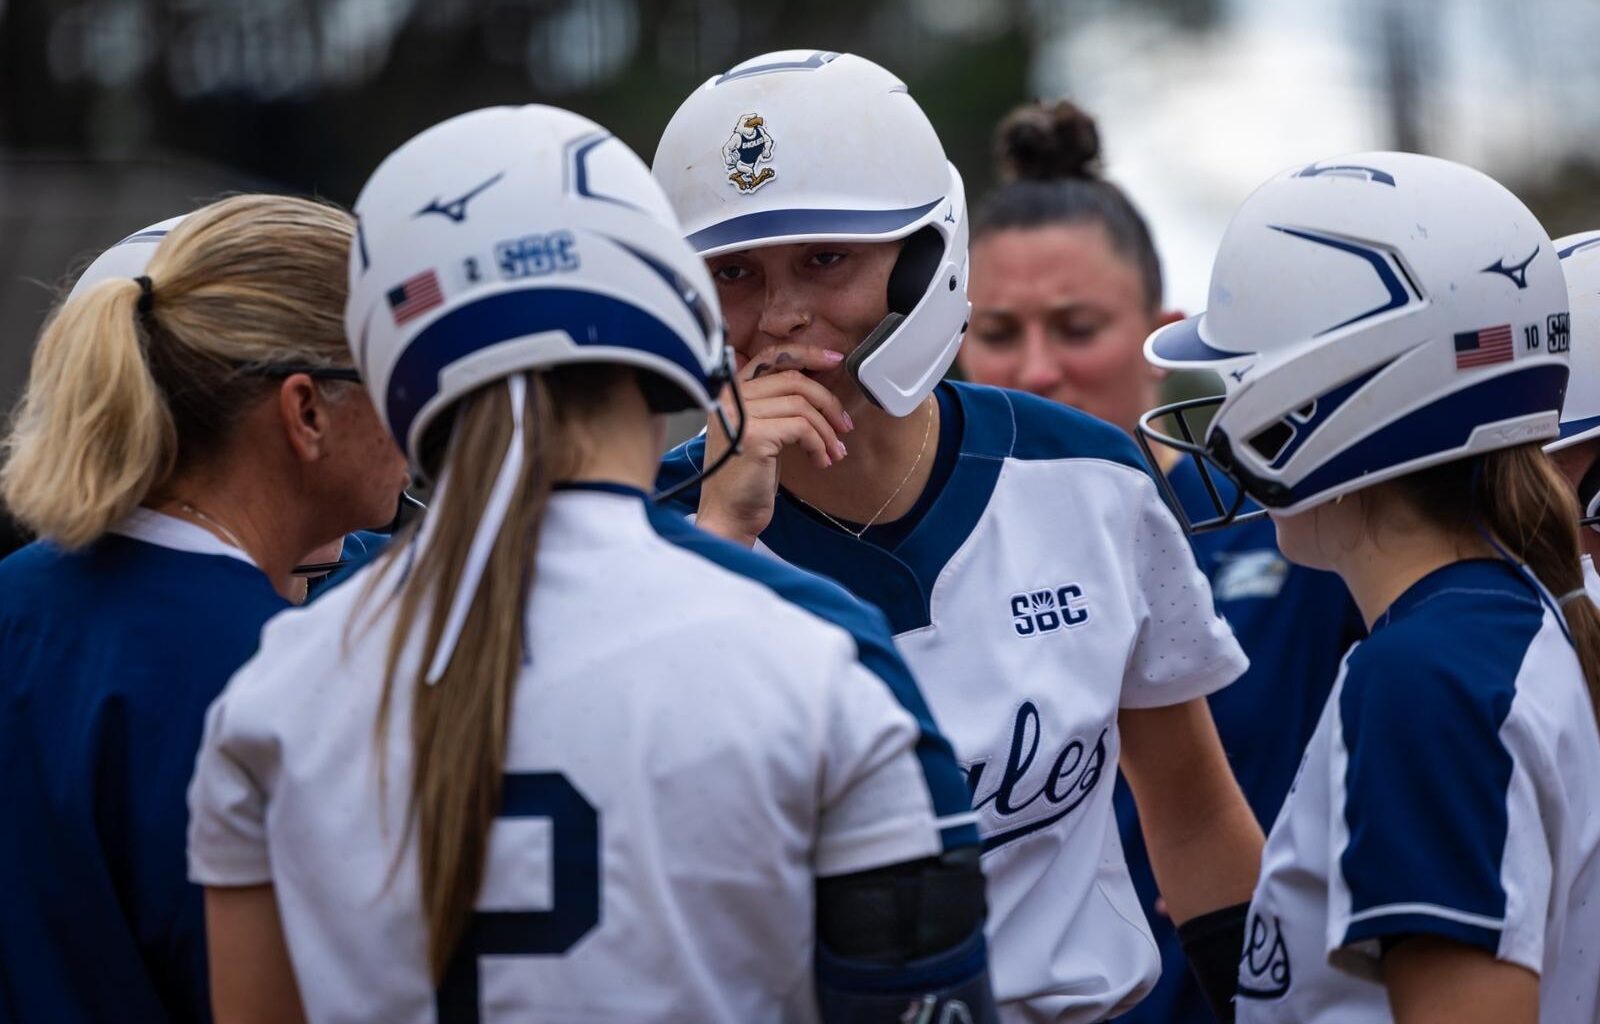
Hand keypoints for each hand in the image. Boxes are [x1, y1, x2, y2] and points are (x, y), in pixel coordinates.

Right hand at [697, 344, 854, 545]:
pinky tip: (820, 462)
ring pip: (802, 405)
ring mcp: (740, 415)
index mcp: (730, 392)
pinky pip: (803, 428)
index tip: (834, 361)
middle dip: (828, 401)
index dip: (807, 354)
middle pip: (793, 380)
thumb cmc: (746, 478)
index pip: (772, 357)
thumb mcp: (762, 431)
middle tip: (844, 426)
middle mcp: (730, 397)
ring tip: (834, 452)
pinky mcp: (754, 435)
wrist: (729, 515)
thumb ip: (778, 404)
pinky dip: (819, 445)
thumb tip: (819, 384)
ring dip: (827, 431)